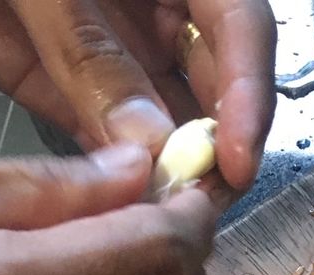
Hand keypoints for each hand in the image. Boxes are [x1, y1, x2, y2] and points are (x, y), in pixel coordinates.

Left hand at [0, 0, 275, 190]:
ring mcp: (111, 54)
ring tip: (159, 215)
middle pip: (211, 85)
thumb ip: (90, 48)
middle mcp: (151, 11)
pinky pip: (104, 143)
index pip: (240, 25)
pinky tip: (116, 208)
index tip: (237, 158)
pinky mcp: (65, 91)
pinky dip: (114, 182)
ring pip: (162, 125)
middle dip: (212, 145)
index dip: (248, 93)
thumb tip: (148, 137)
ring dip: (165, 174)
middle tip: (199, 200)